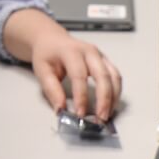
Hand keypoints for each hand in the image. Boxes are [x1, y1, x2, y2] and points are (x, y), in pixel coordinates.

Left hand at [3, 9, 121, 120]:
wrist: (52, 39)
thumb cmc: (47, 54)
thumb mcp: (42, 71)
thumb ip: (52, 90)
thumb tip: (61, 110)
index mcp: (71, 51)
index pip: (79, 76)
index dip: (81, 97)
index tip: (80, 114)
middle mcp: (89, 51)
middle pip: (103, 75)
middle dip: (104, 99)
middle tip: (100, 118)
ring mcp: (100, 55)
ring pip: (114, 77)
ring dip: (113, 98)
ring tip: (106, 115)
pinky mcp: (105, 61)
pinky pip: (116, 77)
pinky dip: (116, 92)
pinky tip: (110, 105)